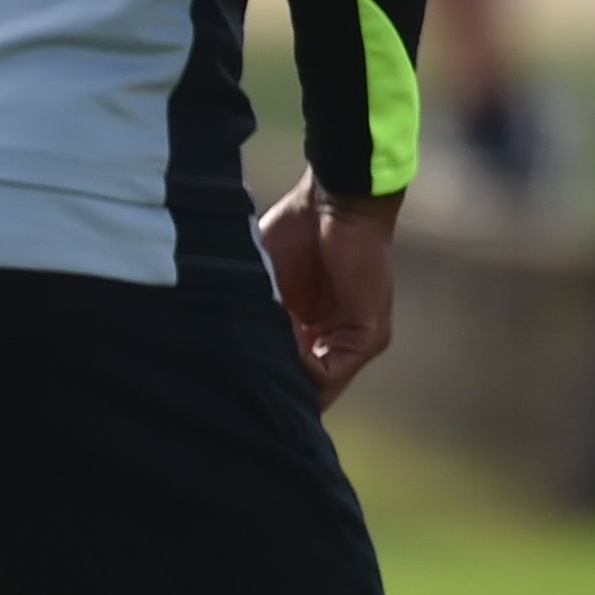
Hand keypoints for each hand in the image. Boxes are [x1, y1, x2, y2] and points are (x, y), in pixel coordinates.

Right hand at [255, 172, 403, 403]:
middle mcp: (328, 339)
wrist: (333, 204)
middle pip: (301, 389)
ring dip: (284, 378)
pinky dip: (302, 371)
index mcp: (303, 330)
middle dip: (269, 389)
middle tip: (236, 387)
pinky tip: (283, 351)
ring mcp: (351, 341)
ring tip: (256, 361)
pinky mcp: (368, 335)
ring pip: (316, 388)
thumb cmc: (293, 234)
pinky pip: (330, 373)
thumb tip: (234, 365)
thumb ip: (259, 324)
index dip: (257, 381)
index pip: (285, 375)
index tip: (227, 380)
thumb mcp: (263, 286)